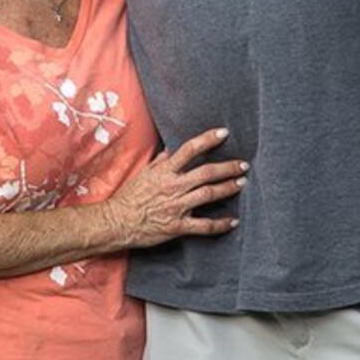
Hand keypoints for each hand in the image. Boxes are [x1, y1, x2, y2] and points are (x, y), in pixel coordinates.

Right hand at [100, 128, 245, 248]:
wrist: (116, 222)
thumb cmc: (129, 197)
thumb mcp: (143, 173)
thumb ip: (161, 161)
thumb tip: (173, 149)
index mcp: (165, 171)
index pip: (189, 150)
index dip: (208, 140)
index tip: (224, 133)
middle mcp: (173, 187)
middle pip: (206, 173)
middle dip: (227, 167)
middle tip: (243, 164)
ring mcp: (177, 207)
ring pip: (208, 194)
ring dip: (228, 188)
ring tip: (242, 183)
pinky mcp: (178, 226)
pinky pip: (204, 225)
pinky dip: (220, 224)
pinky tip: (233, 221)